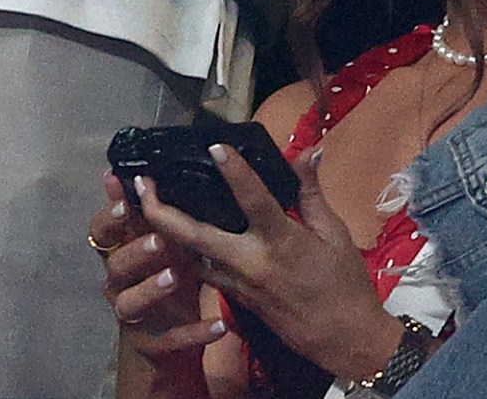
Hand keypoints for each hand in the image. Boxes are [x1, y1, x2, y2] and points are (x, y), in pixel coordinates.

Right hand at [93, 171, 225, 364]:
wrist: (171, 343)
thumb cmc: (169, 279)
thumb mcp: (164, 244)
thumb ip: (156, 213)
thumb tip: (150, 168)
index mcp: (119, 253)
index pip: (101, 231)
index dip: (110, 215)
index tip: (126, 195)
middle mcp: (118, 283)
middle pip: (115, 264)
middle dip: (134, 250)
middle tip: (158, 237)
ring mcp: (132, 316)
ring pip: (130, 303)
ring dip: (152, 288)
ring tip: (176, 276)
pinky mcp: (151, 344)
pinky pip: (170, 339)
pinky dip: (194, 332)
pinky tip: (221, 326)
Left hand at [133, 147, 404, 382]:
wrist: (345, 341)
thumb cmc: (345, 285)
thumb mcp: (334, 234)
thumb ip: (311, 191)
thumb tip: (309, 150)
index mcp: (280, 241)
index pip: (252, 200)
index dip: (234, 171)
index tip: (214, 146)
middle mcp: (251, 262)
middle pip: (194, 235)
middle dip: (161, 210)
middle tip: (141, 183)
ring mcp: (238, 284)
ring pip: (191, 255)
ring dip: (166, 232)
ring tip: (146, 203)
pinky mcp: (236, 299)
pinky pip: (205, 271)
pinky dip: (189, 251)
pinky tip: (178, 234)